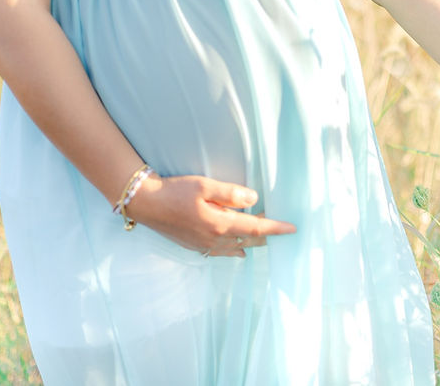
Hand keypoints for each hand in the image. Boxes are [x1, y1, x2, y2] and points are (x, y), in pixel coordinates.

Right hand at [127, 174, 295, 256]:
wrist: (146, 204)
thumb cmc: (174, 192)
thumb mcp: (204, 186)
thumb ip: (230, 194)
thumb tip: (254, 200)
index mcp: (219, 225)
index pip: (255, 228)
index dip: (275, 228)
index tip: (292, 229)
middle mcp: (214, 240)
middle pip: (248, 241)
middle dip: (266, 236)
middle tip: (281, 229)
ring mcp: (203, 245)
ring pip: (236, 249)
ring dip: (251, 243)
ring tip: (264, 238)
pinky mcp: (194, 246)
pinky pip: (221, 253)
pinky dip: (234, 251)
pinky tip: (238, 250)